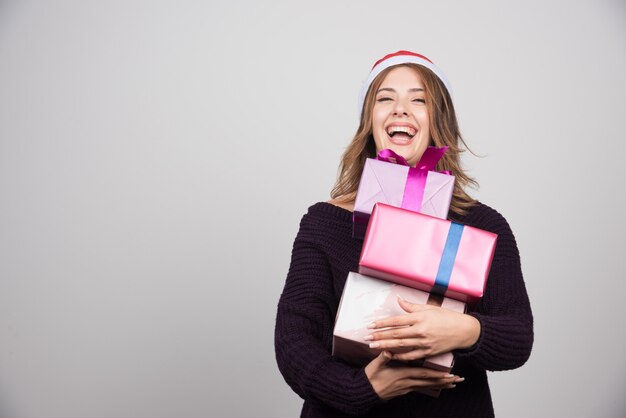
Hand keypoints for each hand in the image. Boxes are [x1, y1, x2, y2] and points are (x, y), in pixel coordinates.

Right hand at [364, 351, 462, 399]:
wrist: (366, 391)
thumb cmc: (371, 377)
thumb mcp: (375, 366)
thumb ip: (383, 358)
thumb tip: (388, 350)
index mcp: (402, 374)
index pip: (423, 375)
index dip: (436, 375)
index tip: (449, 373)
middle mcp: (408, 382)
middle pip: (429, 382)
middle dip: (444, 381)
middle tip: (458, 379)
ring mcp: (407, 387)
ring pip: (428, 386)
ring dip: (441, 385)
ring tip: (454, 383)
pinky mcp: (406, 389)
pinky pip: (423, 388)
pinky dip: (432, 387)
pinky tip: (439, 386)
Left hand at [365, 297, 479, 360]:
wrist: (464, 331)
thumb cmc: (447, 317)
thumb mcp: (429, 308)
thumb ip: (412, 306)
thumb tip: (398, 300)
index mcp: (420, 317)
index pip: (396, 320)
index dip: (382, 323)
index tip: (371, 325)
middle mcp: (420, 330)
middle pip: (395, 334)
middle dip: (379, 336)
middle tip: (366, 338)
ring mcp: (424, 342)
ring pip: (400, 345)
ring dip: (385, 345)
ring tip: (373, 346)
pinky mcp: (429, 352)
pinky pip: (411, 355)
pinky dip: (400, 356)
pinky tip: (390, 355)